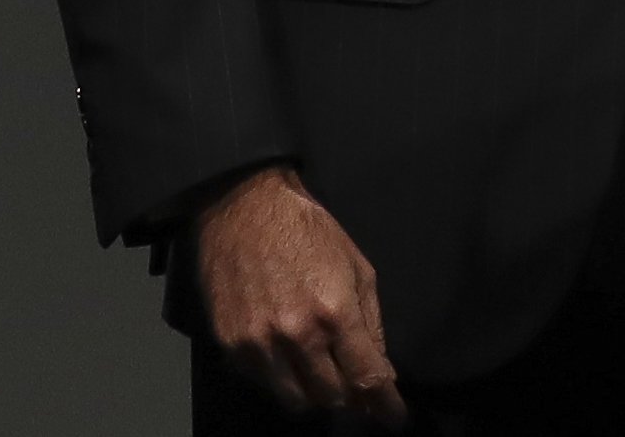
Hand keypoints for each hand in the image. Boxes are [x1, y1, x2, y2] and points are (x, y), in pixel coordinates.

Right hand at [194, 164, 408, 427]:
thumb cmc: (309, 231)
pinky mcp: (230, 346)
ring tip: (324, 374)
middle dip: (351, 398)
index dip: (385, 405)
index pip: (367, 378)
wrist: (245, 209)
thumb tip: (382, 368)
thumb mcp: (358, 267)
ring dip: (316, 394)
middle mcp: (296, 335)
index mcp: (335, 312)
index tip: (394, 418)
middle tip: (357, 385)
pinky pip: (263, 384)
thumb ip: (372, 323)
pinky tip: (289, 357)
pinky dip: (282, 380)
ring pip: (296, 400)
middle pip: (332, 397)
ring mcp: (259, 344)